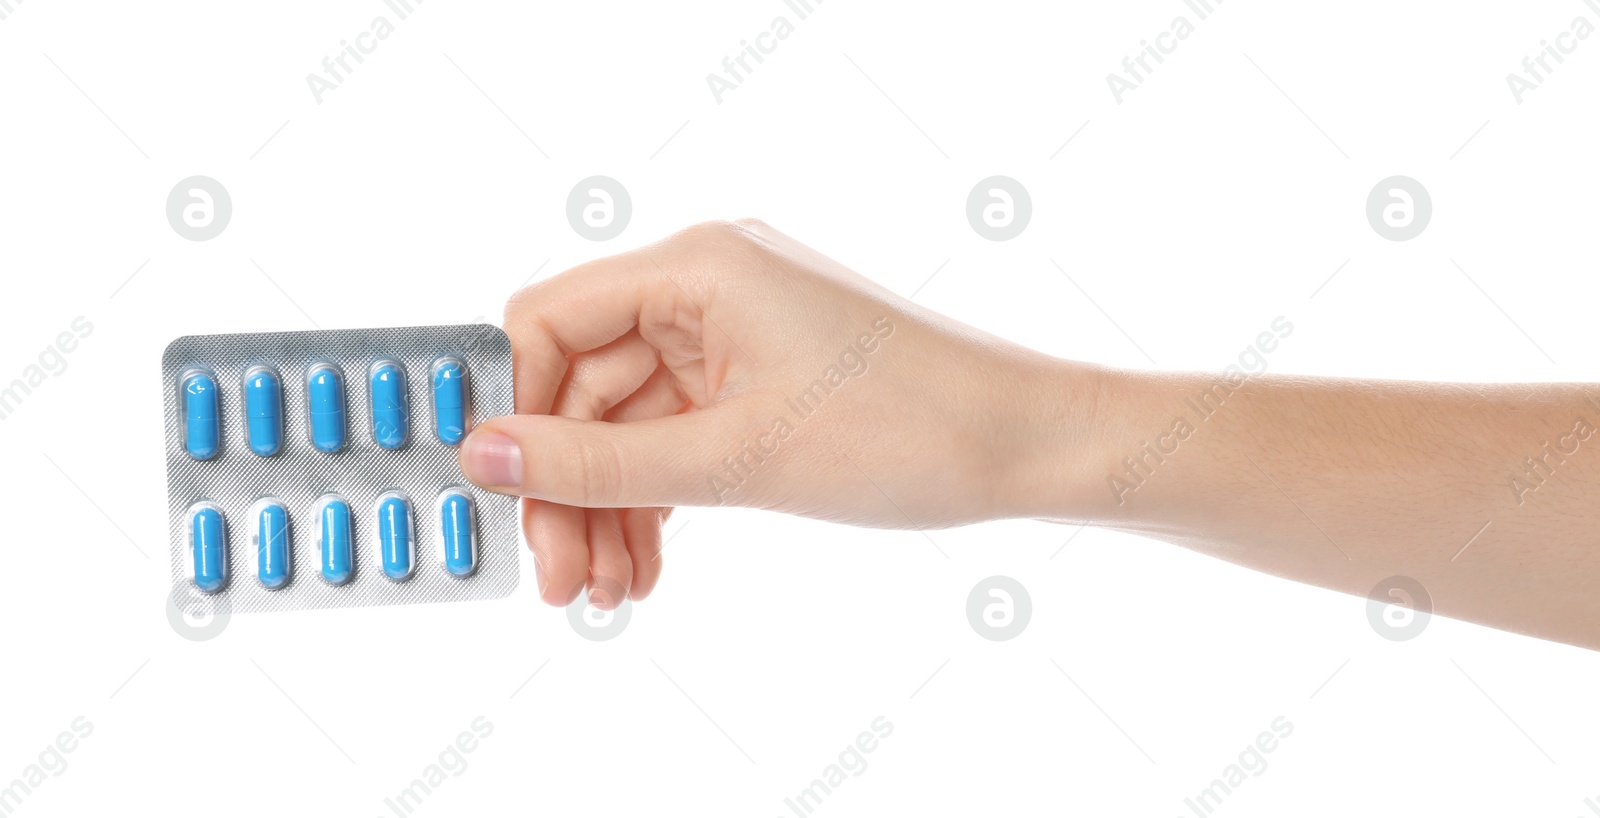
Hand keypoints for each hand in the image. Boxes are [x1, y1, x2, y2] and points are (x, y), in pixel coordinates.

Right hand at [458, 220, 1101, 605]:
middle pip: (584, 386)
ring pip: (628, 425)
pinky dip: (658, 500)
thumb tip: (483, 456)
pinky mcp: (759, 380)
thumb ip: (600, 460)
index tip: (499, 496)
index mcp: (697, 266)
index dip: (512, 410)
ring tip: (608, 594)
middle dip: (569, 489)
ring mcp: (735, 336)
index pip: (549, 321)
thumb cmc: (907, 429)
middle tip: (562, 581)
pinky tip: (648, 568)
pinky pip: (677, 438)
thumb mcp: (736, 456)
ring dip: (611, 509)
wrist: (1025, 445)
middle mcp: (707, 288)